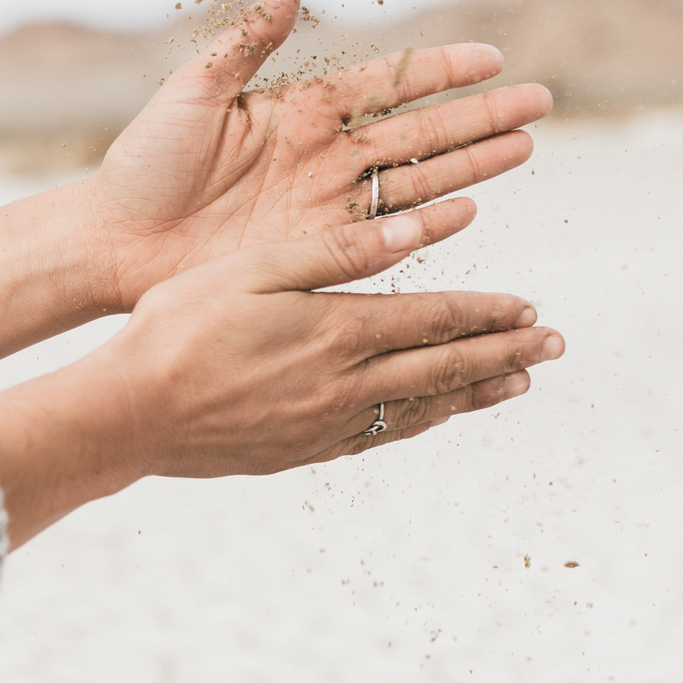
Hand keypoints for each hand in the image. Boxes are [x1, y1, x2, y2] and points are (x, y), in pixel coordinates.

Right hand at [0, 200, 563, 545]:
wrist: (129, 415)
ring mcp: (327, 426)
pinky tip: (435, 415)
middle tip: (553, 346)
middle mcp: (346, 384)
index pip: (435, 318)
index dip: (487, 312)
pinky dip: (421, 422)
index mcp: (338, 329)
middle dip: (505, 353)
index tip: (529, 306)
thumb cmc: (178, 326)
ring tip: (517, 382)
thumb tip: (415, 230)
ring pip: (422, 408)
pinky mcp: (302, 453)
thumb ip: (336, 250)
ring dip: (475, 392)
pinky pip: (381, 437)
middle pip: (445, 367)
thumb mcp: (253, 267)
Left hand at [74, 0, 551, 310]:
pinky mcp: (317, 252)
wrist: (114, 242)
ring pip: (417, 179)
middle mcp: (323, 155)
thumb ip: (246, 43)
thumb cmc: (142, 165)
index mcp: (299, 109)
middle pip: (421, 131)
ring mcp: (325, 205)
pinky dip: (427, 222)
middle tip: (540, 104)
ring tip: (525, 148)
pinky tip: (470, 208)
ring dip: (473, 165)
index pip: (388, 82)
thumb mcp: (193, 93)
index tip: (492, 58)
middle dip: (481, 117)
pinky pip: (384, 234)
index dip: (440, 70)